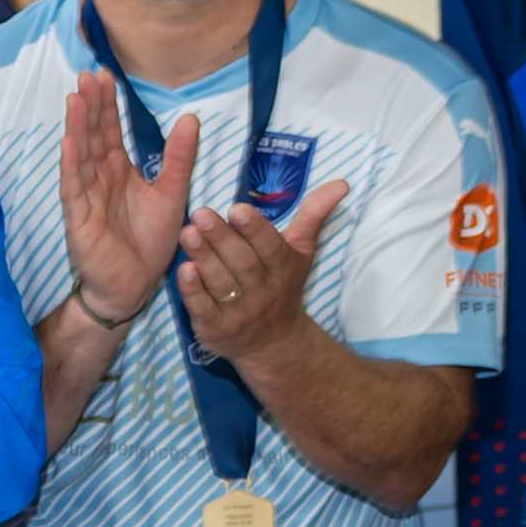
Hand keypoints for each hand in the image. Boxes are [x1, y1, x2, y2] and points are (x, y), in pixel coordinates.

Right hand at [58, 75, 202, 331]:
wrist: (135, 286)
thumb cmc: (149, 241)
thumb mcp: (172, 193)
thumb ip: (180, 158)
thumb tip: (191, 117)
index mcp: (119, 170)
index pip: (110, 130)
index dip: (108, 104)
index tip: (105, 74)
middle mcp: (99, 178)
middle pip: (93, 136)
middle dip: (90, 106)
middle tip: (88, 75)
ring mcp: (86, 197)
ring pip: (80, 155)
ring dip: (77, 127)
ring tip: (75, 98)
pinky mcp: (78, 218)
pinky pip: (74, 187)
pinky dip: (71, 164)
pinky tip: (69, 141)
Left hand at [178, 176, 351, 361]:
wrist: (273, 343)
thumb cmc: (282, 285)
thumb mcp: (300, 251)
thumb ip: (313, 215)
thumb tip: (342, 183)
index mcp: (283, 268)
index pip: (270, 247)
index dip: (255, 229)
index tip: (238, 209)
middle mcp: (263, 291)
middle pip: (242, 263)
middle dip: (221, 238)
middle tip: (201, 213)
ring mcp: (239, 312)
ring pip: (221, 283)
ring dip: (204, 258)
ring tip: (187, 233)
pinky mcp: (216, 328)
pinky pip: (204, 309)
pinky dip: (193, 291)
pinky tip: (183, 270)